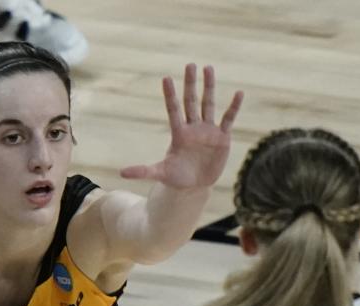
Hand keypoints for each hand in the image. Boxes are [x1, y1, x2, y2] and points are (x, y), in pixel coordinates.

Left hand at [121, 64, 243, 190]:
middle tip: (190, 64)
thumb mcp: (161, 174)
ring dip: (209, 87)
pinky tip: (238, 93)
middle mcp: (193, 128)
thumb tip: (121, 173)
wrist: (195, 186)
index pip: (173, 110)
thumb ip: (143, 171)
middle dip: (190, 84)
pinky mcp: (222, 138)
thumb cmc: (176, 177)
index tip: (166, 78)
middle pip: (191, 101)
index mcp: (178, 133)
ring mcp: (208, 131)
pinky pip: (228, 119)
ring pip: (208, 104)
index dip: (170, 95)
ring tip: (208, 68)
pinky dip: (233, 107)